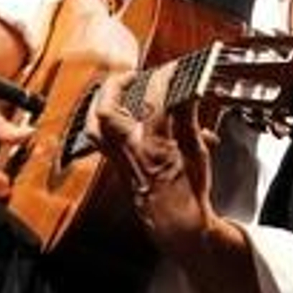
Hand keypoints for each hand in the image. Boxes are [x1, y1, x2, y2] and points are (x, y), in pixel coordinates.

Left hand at [86, 63, 220, 253]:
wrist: (176, 223)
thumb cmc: (187, 194)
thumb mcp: (196, 151)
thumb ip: (188, 119)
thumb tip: (187, 93)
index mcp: (155, 146)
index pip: (154, 100)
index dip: (163, 78)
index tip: (171, 69)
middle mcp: (130, 151)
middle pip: (106, 110)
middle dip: (116, 85)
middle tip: (133, 75)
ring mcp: (119, 158)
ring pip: (95, 124)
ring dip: (104, 102)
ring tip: (119, 91)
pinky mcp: (116, 165)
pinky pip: (100, 137)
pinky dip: (107, 121)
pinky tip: (122, 117)